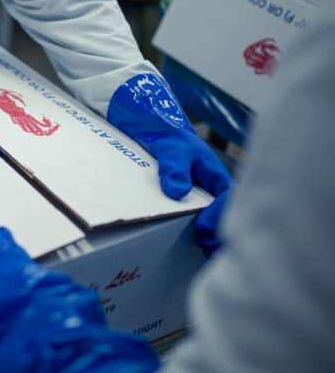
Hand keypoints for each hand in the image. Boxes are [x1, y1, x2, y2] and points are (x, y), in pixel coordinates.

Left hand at [108, 73, 233, 256]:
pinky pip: (192, 217)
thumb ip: (173, 167)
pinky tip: (189, 243)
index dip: (220, 215)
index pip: (229, 198)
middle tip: (205, 246)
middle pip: (225, 214)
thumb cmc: (163, 131)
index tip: (203, 227)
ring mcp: (196, 194)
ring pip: (212, 218)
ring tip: (202, 248)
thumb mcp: (169, 147)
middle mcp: (209, 186)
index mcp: (214, 173)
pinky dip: (194, 231)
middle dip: (221, 232)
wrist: (144, 123)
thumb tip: (177, 192)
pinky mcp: (182, 198)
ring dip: (212, 235)